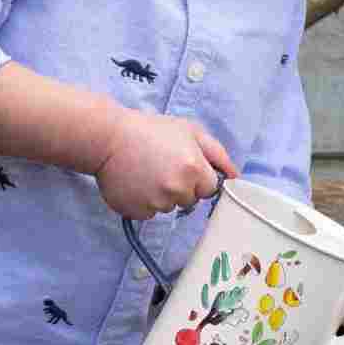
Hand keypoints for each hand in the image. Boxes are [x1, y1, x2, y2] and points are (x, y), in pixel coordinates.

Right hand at [95, 112, 236, 218]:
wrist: (107, 138)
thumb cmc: (150, 131)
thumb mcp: (189, 131)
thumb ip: (217, 153)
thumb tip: (235, 176)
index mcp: (194, 169)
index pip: (209, 188)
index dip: (198, 177)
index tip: (182, 164)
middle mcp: (178, 189)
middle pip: (190, 200)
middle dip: (181, 187)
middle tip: (161, 166)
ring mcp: (156, 203)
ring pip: (169, 207)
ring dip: (161, 195)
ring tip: (146, 173)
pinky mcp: (137, 212)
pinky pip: (150, 213)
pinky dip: (144, 202)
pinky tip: (136, 184)